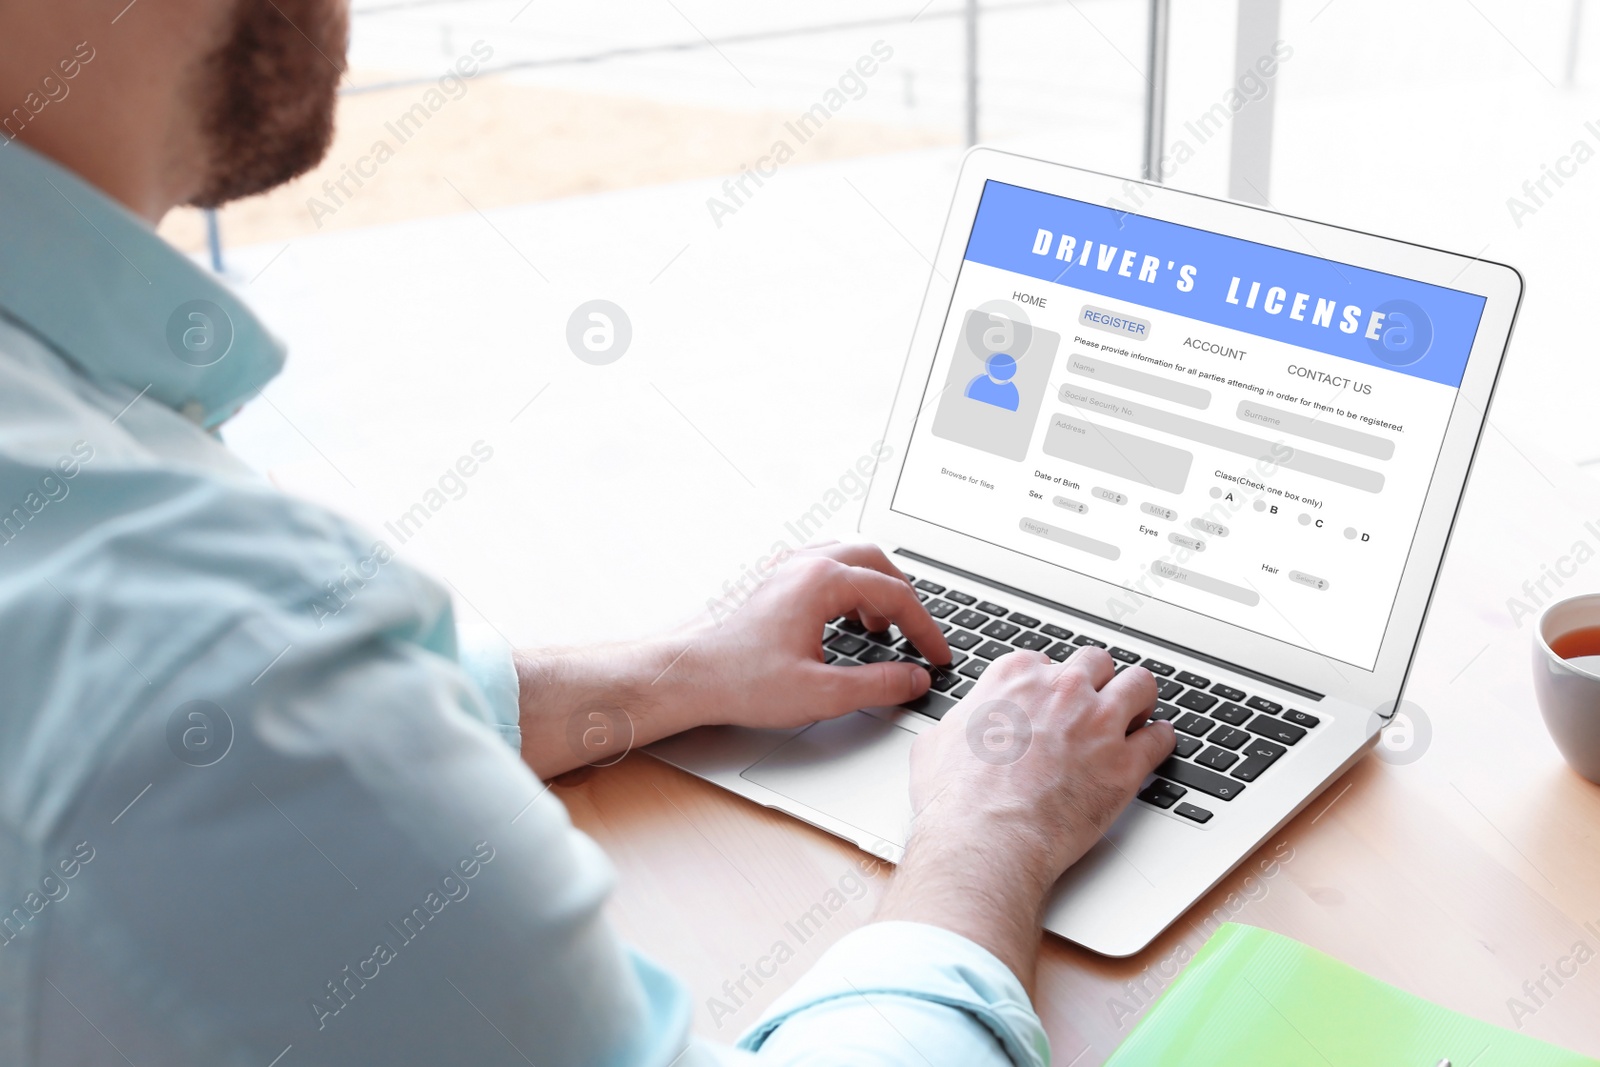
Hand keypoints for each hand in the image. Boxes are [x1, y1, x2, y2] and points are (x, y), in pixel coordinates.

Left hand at [515, 542, 950, 776]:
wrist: (684, 673)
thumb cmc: (739, 679)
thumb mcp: (820, 693)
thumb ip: (877, 685)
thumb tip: (915, 680)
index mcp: (822, 581)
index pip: (896, 595)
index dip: (925, 628)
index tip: (938, 656)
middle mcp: (804, 563)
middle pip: (876, 560)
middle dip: (905, 597)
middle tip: (917, 634)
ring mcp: (784, 567)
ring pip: (848, 558)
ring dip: (874, 588)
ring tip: (881, 629)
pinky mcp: (769, 580)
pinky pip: (823, 567)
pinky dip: (847, 588)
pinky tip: (842, 621)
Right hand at [874, 647, 1173, 990]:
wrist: (985, 838)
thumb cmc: (956, 798)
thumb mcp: (936, 742)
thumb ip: (958, 722)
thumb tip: (958, 727)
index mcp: (1015, 677)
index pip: (1046, 662)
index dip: (1051, 683)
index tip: (1052, 700)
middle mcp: (1061, 689)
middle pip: (1097, 663)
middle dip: (1098, 681)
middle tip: (1096, 703)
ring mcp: (1097, 723)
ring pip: (1140, 685)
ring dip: (1138, 699)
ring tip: (1136, 715)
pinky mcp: (1124, 763)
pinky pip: (1160, 738)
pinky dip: (1159, 741)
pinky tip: (1154, 746)